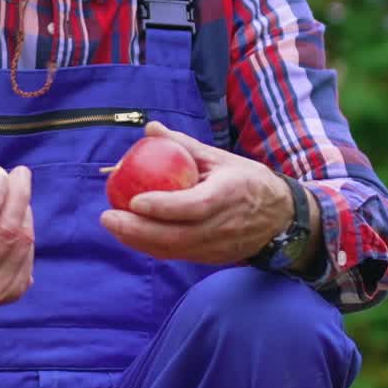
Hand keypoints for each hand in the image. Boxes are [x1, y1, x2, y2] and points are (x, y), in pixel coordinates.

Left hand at [99, 121, 292, 264]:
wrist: (280, 218)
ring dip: (137, 240)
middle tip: (107, 217)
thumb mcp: (221, 158)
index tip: (135, 200)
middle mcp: (224, 225)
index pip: (195, 206)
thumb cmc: (246, 181)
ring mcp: (217, 246)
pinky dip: (149, 246)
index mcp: (231, 194)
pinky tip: (128, 235)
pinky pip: (176, 254)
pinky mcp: (210, 258)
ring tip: (112, 225)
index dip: (164, 206)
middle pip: (177, 235)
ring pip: (173, 249)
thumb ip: (184, 146)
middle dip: (137, 229)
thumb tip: (150, 129)